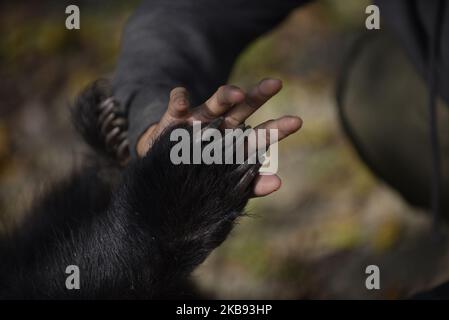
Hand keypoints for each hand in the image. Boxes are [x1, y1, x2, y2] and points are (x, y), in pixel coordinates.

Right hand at [136, 78, 301, 196]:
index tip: (297, 122)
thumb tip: (278, 183)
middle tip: (275, 83)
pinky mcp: (175, 117)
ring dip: (226, 95)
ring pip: (215, 101)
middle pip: (243, 107)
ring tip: (237, 94)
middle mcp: (222, 125)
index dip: (277, 128)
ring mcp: (199, 119)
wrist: (168, 171)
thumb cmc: (202, 175)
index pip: (260, 134)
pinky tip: (182, 100)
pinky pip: (177, 105)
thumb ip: (251, 184)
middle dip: (258, 95)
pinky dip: (179, 100)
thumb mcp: (226, 183)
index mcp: (236, 143)